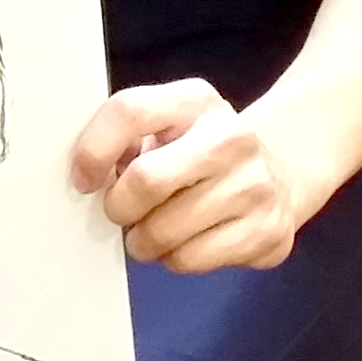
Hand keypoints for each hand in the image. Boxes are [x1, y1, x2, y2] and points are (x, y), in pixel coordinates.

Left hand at [69, 79, 315, 272]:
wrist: (277, 173)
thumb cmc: (196, 151)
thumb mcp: (164, 126)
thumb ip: (125, 139)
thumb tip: (88, 177)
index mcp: (195, 101)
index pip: (129, 111)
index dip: (93, 150)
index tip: (84, 180)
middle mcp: (231, 137)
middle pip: (146, 180)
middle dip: (118, 206)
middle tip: (119, 212)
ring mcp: (256, 185)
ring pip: (165, 230)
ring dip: (142, 240)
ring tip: (148, 231)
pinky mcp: (268, 231)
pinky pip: (191, 259)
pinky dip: (172, 259)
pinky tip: (181, 243)